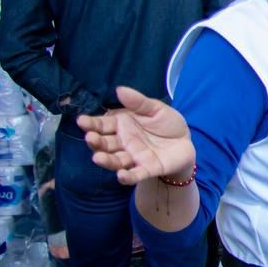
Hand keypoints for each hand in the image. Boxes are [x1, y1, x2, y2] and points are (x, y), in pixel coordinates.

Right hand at [76, 86, 195, 186]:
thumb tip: (120, 89)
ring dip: (106, 160)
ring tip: (98, 158)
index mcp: (122, 125)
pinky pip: (135, 174)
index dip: (91, 123)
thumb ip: (139, 102)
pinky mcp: (147, 169)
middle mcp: (123, 142)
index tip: (81, 121)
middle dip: (96, 142)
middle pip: (105, 144)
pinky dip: (128, 176)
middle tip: (90, 138)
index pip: (102, 125)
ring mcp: (134, 157)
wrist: (185, 141)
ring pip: (116, 161)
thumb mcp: (156, 109)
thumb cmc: (167, 123)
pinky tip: (121, 176)